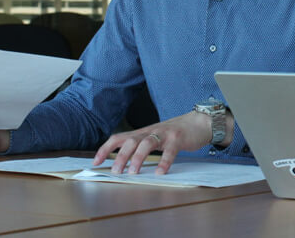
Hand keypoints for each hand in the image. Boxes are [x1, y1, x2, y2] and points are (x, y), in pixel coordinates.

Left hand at [93, 110, 229, 174]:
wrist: (199, 122)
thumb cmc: (175, 133)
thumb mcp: (154, 138)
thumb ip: (141, 147)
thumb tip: (123, 163)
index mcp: (142, 133)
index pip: (118, 138)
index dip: (105, 149)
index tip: (96, 162)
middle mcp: (150, 131)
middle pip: (130, 141)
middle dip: (120, 156)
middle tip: (115, 171)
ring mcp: (164, 134)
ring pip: (147, 143)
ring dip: (137, 158)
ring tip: (133, 172)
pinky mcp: (178, 138)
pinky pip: (170, 151)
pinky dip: (164, 162)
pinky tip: (160, 172)